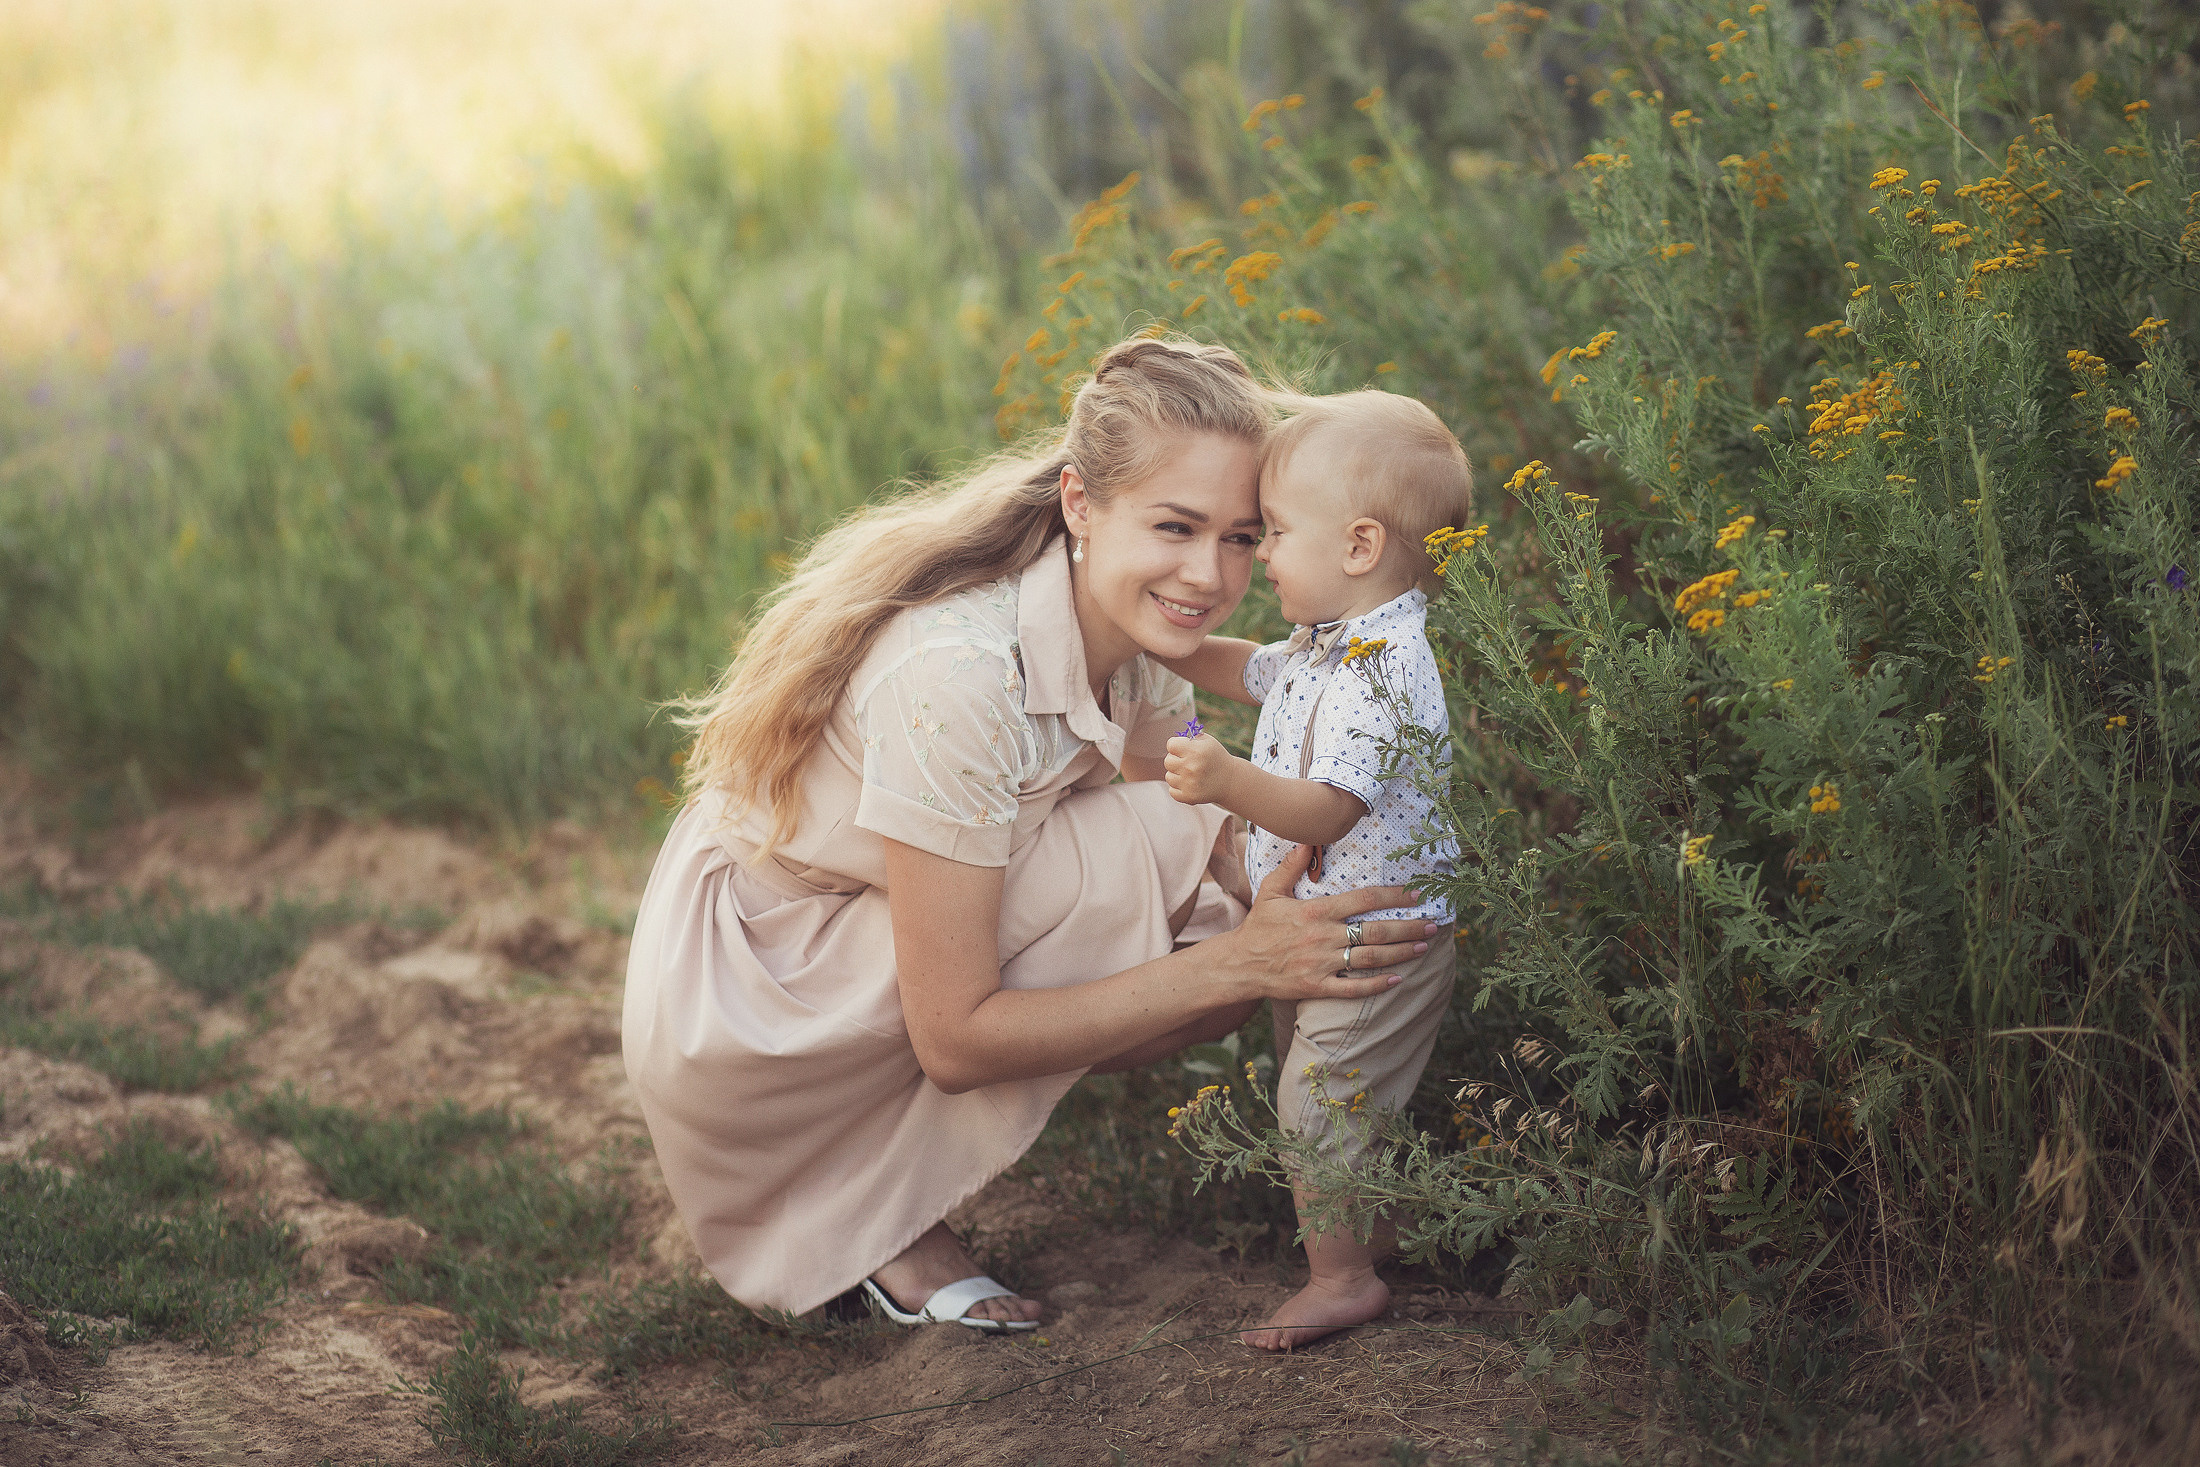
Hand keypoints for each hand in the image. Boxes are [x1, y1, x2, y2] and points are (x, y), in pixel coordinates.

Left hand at [1164, 731, 1237, 806]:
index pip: (1171, 745)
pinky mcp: (1188, 797)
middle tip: (1189, 762)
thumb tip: (1172, 742)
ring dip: (1177, 775)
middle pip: (1167, 761)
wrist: (1230, 781)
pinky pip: (1171, 790)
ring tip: (1191, 774)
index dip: (1177, 746)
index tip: (1184, 749)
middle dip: (1176, 760)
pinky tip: (1190, 784)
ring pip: (1169, 776)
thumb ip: (1188, 738)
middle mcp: (1192, 767)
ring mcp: (1189, 784)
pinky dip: (1179, 788)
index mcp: (1196, 751)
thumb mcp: (1207, 741)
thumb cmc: (1215, 757)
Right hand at [1218, 844, 1438, 1002]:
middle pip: (1376, 931)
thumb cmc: (1258, 926)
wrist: (1239, 964)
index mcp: (1317, 912)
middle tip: (1432, 924)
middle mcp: (1324, 937)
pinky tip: (1397, 980)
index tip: (1416, 893)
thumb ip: (1291, 866)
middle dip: (1408, 927)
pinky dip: (1377, 985)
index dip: (1393, 896)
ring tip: (1422, 947)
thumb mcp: (1271, 891)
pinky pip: (1353, 989)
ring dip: (1400, 953)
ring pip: (1371, 959)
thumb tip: (1307, 840)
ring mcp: (1322, 964)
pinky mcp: (1318, 987)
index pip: (1364, 900)